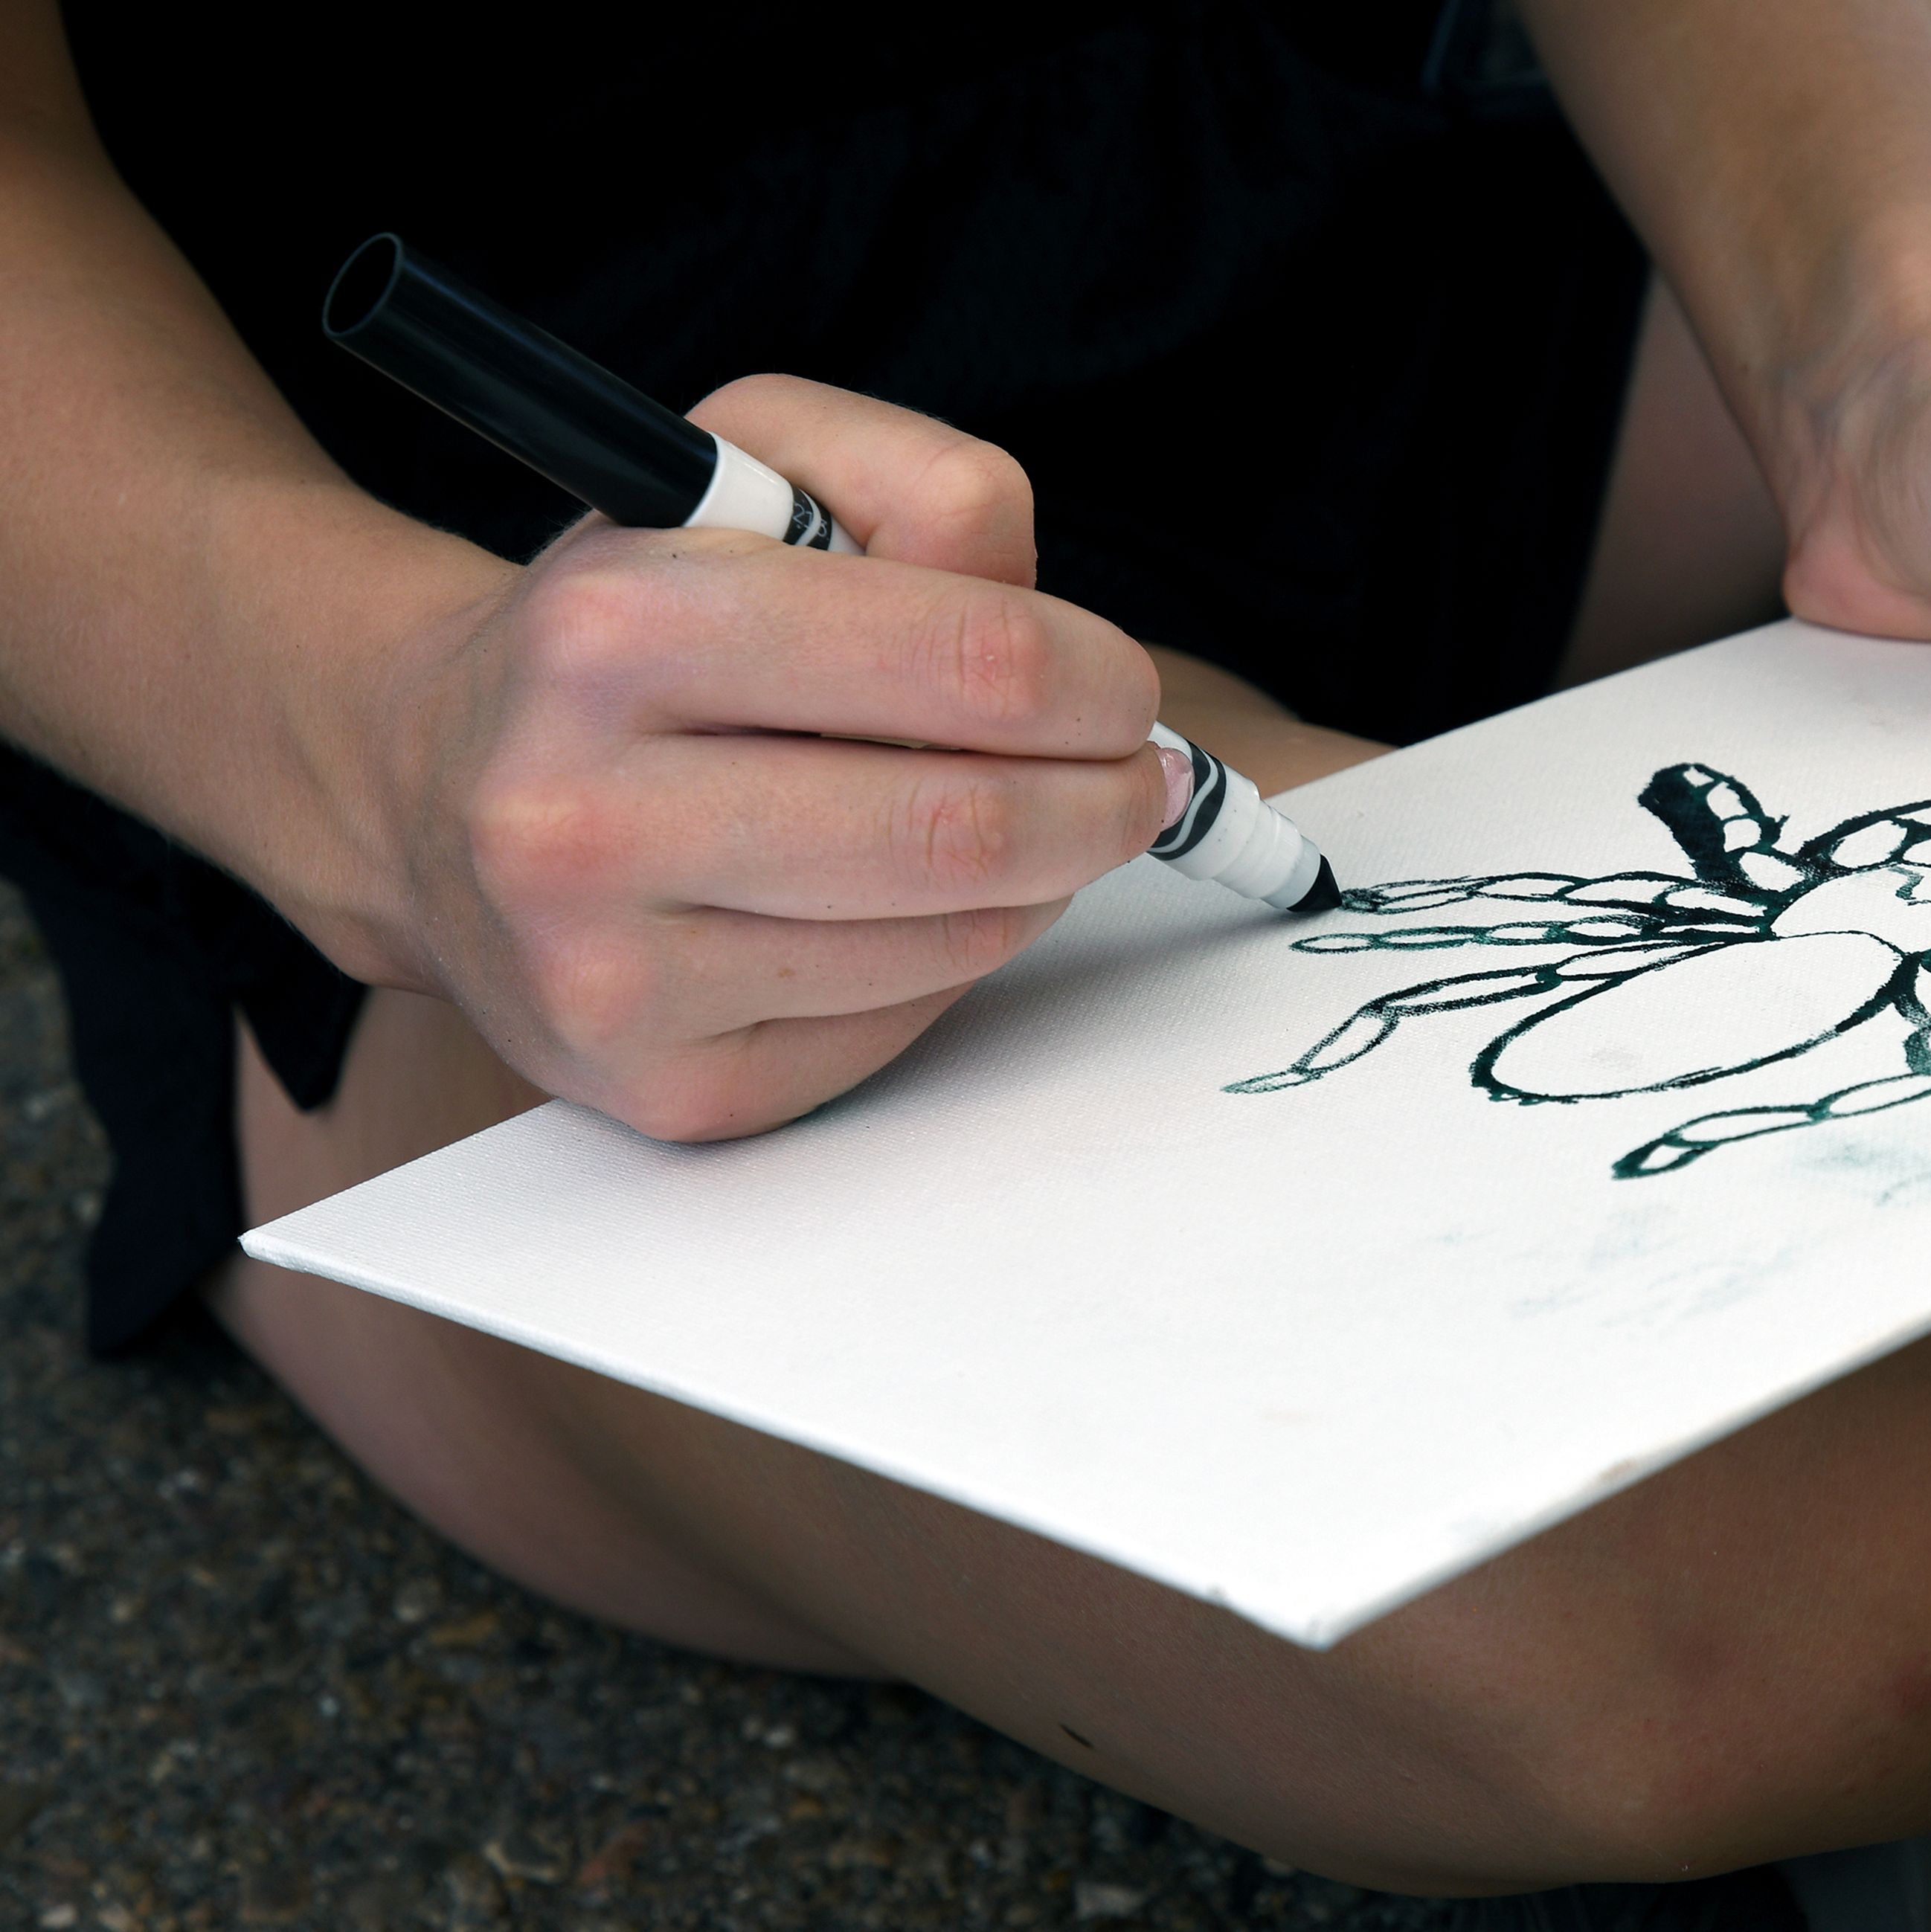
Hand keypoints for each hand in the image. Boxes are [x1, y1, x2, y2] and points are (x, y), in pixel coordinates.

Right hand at [341, 377, 1174, 1139]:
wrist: (422, 792)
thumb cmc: (622, 629)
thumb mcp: (747, 471)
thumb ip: (920, 486)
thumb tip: (1064, 638)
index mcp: (617, 629)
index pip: (969, 660)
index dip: (1094, 680)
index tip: (1121, 692)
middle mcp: (584, 815)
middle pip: (972, 824)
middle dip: (1103, 799)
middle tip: (1131, 777)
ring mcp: (616, 977)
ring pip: (955, 937)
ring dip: (1040, 880)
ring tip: (1023, 825)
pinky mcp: (666, 1091)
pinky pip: (900, 1025)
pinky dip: (951, 957)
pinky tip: (908, 903)